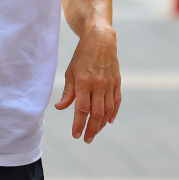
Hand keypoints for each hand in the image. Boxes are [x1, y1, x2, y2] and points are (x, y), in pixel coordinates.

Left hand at [54, 24, 120, 142]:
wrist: (100, 39)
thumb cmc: (82, 56)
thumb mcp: (70, 72)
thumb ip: (68, 92)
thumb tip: (60, 108)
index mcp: (84, 82)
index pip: (82, 109)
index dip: (78, 124)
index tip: (76, 135)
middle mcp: (98, 84)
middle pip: (96, 113)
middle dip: (91, 129)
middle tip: (87, 139)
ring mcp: (110, 83)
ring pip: (108, 110)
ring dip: (101, 124)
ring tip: (95, 132)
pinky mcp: (118, 82)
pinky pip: (117, 101)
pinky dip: (114, 113)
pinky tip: (109, 121)